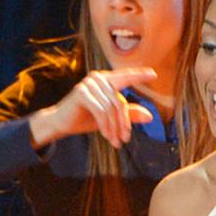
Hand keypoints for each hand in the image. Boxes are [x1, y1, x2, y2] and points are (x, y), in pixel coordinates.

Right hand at [32, 68, 157, 148]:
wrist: (62, 123)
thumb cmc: (86, 118)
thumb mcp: (111, 118)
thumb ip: (129, 114)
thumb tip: (150, 116)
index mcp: (106, 80)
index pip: (125, 76)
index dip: (138, 75)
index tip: (154, 74)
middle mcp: (98, 78)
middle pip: (120, 102)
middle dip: (124, 124)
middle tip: (125, 140)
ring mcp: (88, 83)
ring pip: (111, 109)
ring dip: (114, 128)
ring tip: (115, 142)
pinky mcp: (81, 93)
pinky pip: (101, 111)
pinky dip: (105, 126)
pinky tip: (105, 135)